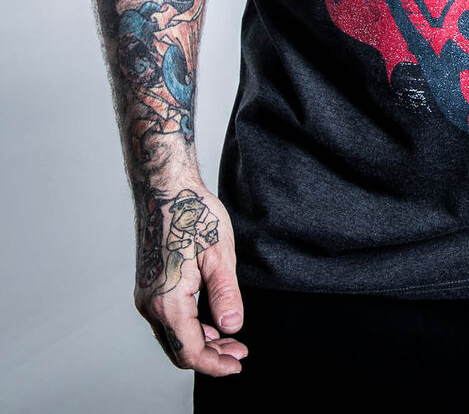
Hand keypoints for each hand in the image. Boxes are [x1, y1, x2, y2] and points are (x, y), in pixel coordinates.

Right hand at [133, 179, 247, 376]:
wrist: (165, 187)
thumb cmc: (192, 214)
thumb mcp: (220, 255)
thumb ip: (226, 296)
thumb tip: (232, 328)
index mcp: (167, 301)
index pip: (189, 352)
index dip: (215, 365)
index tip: (237, 365)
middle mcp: (150, 303)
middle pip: (178, 348)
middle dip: (210, 356)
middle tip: (239, 353)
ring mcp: (146, 294)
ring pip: (172, 334)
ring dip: (200, 341)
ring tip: (229, 338)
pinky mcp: (148, 284)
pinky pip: (168, 318)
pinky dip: (189, 326)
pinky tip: (209, 319)